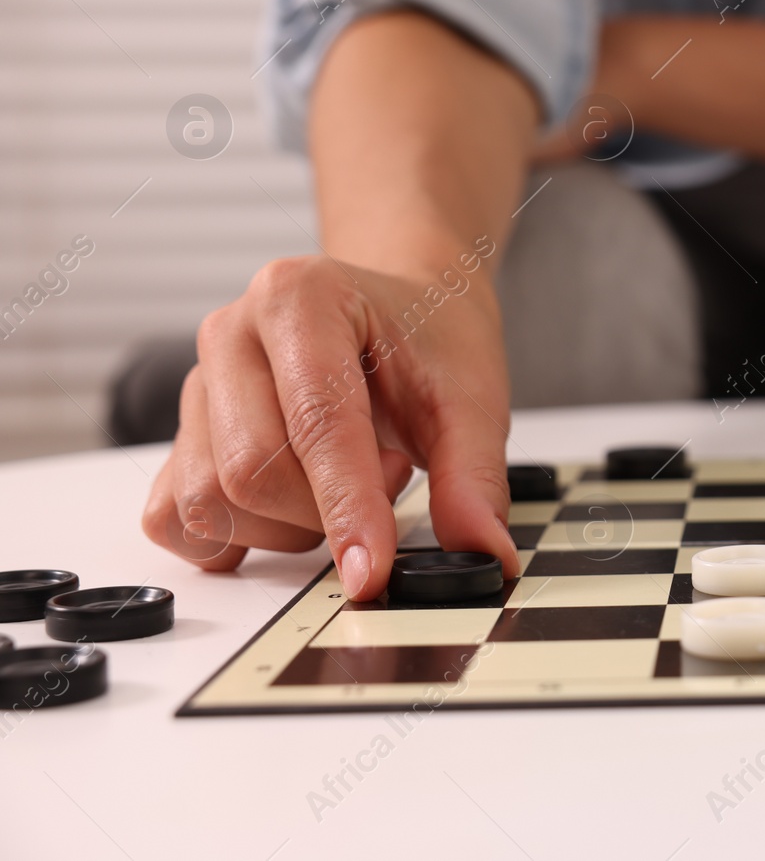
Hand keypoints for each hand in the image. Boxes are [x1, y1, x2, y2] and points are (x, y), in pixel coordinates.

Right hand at [141, 252, 519, 598]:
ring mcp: (198, 384)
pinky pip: (175, 517)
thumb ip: (475, 477)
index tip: (370, 571)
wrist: (406, 309)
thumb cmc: (430, 339)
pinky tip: (295, 505)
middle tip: (390, 472)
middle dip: (326, 509)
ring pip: (211, 502)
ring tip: (348, 476)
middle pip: (250, 471)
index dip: (345, 506)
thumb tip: (485, 554)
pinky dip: (236, 536)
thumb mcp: (472, 399)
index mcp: (299, 297)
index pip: (315, 423)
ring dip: (289, 524)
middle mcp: (231, 333)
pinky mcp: (185, 434)